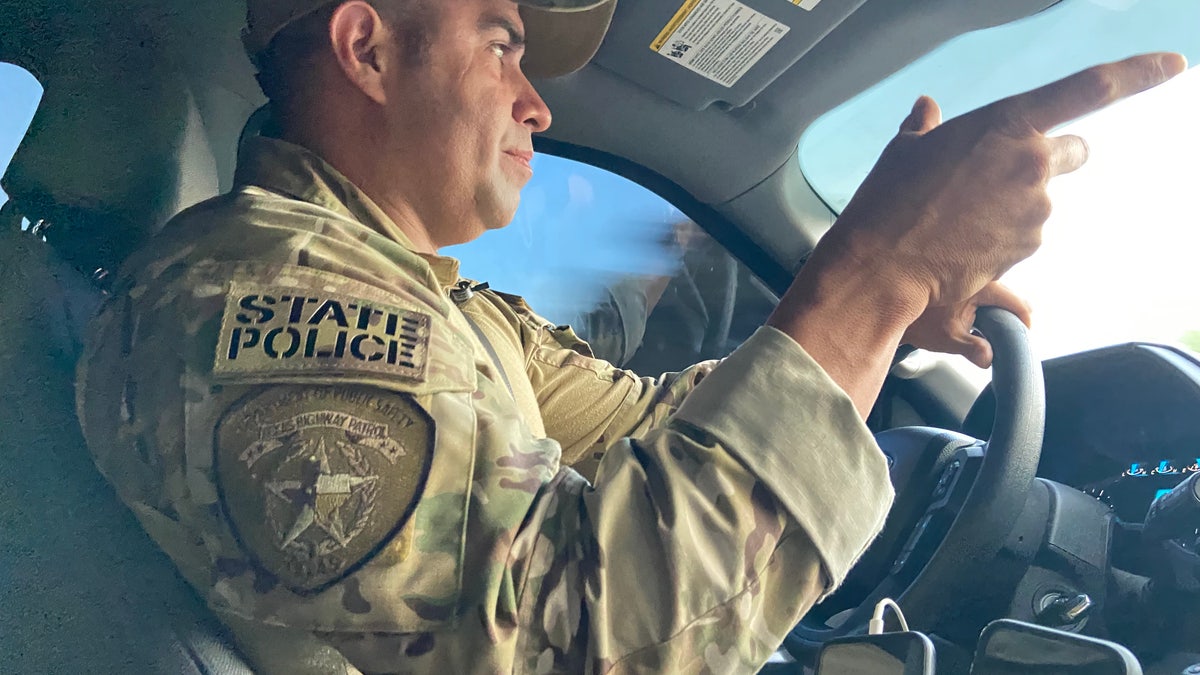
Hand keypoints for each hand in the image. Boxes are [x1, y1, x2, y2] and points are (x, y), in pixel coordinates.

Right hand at [811, 52, 1186, 316]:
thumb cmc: (886, 204)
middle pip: (1071, 152)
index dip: (1140, 72)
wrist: (879, 268)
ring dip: (1011, 210)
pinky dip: (998, 244)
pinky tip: (958, 248)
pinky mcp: (1025, 250)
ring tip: (955, 224)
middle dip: (1044, 162)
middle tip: (997, 180)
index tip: (1173, 65)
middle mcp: (1031, 164)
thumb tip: (925, 110)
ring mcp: (1034, 211)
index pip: (1090, 88)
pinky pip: (1021, 240)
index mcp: (1006, 124)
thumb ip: (925, 128)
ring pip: (1038, 203)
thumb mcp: (903, 152)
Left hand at [902, 282, 1031, 367]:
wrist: (895, 308)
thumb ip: (971, 348)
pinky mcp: (965, 281)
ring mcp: (974, 277)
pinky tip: (981, 320)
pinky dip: (990, 305)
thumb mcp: (948, 338)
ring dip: (1001, 310)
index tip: (1023, 338)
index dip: (1025, 322)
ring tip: (996, 331)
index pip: (1018, 303)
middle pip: (1012, 297)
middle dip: (1014, 316)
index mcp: (983, 286)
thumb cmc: (920, 322)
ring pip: (1000, 293)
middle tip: (1011, 337)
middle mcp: (982, 277)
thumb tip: (989, 359)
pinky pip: (987, 292)